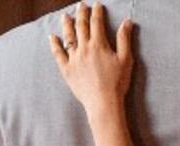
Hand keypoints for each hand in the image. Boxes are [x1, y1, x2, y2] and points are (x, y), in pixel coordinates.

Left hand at [51, 3, 134, 119]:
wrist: (103, 102)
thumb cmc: (117, 83)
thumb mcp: (125, 60)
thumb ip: (124, 39)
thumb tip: (126, 22)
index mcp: (98, 44)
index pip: (96, 23)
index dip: (97, 12)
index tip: (96, 5)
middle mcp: (84, 48)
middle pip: (81, 26)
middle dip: (81, 14)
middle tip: (81, 6)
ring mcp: (73, 58)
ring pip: (68, 37)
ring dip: (67, 25)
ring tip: (65, 16)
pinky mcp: (67, 70)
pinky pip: (58, 54)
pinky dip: (55, 45)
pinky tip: (52, 37)